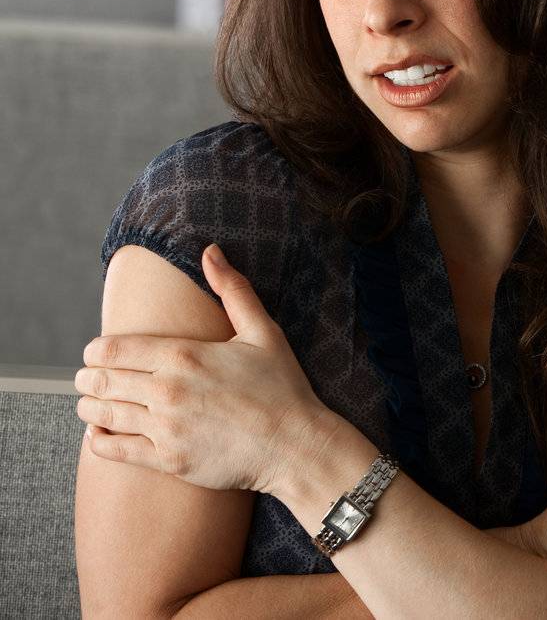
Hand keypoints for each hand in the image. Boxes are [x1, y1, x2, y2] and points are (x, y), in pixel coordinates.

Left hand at [77, 244, 337, 496]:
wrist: (295, 444)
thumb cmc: (281, 386)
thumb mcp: (263, 332)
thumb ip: (232, 290)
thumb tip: (210, 251)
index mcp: (184, 355)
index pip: (113, 349)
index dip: (95, 350)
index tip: (95, 352)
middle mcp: (167, 390)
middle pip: (100, 381)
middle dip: (87, 378)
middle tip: (86, 378)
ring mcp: (165, 427)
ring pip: (101, 414)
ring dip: (88, 406)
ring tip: (90, 403)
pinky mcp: (167, 460)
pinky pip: (113, 450)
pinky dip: (98, 440)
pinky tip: (100, 432)